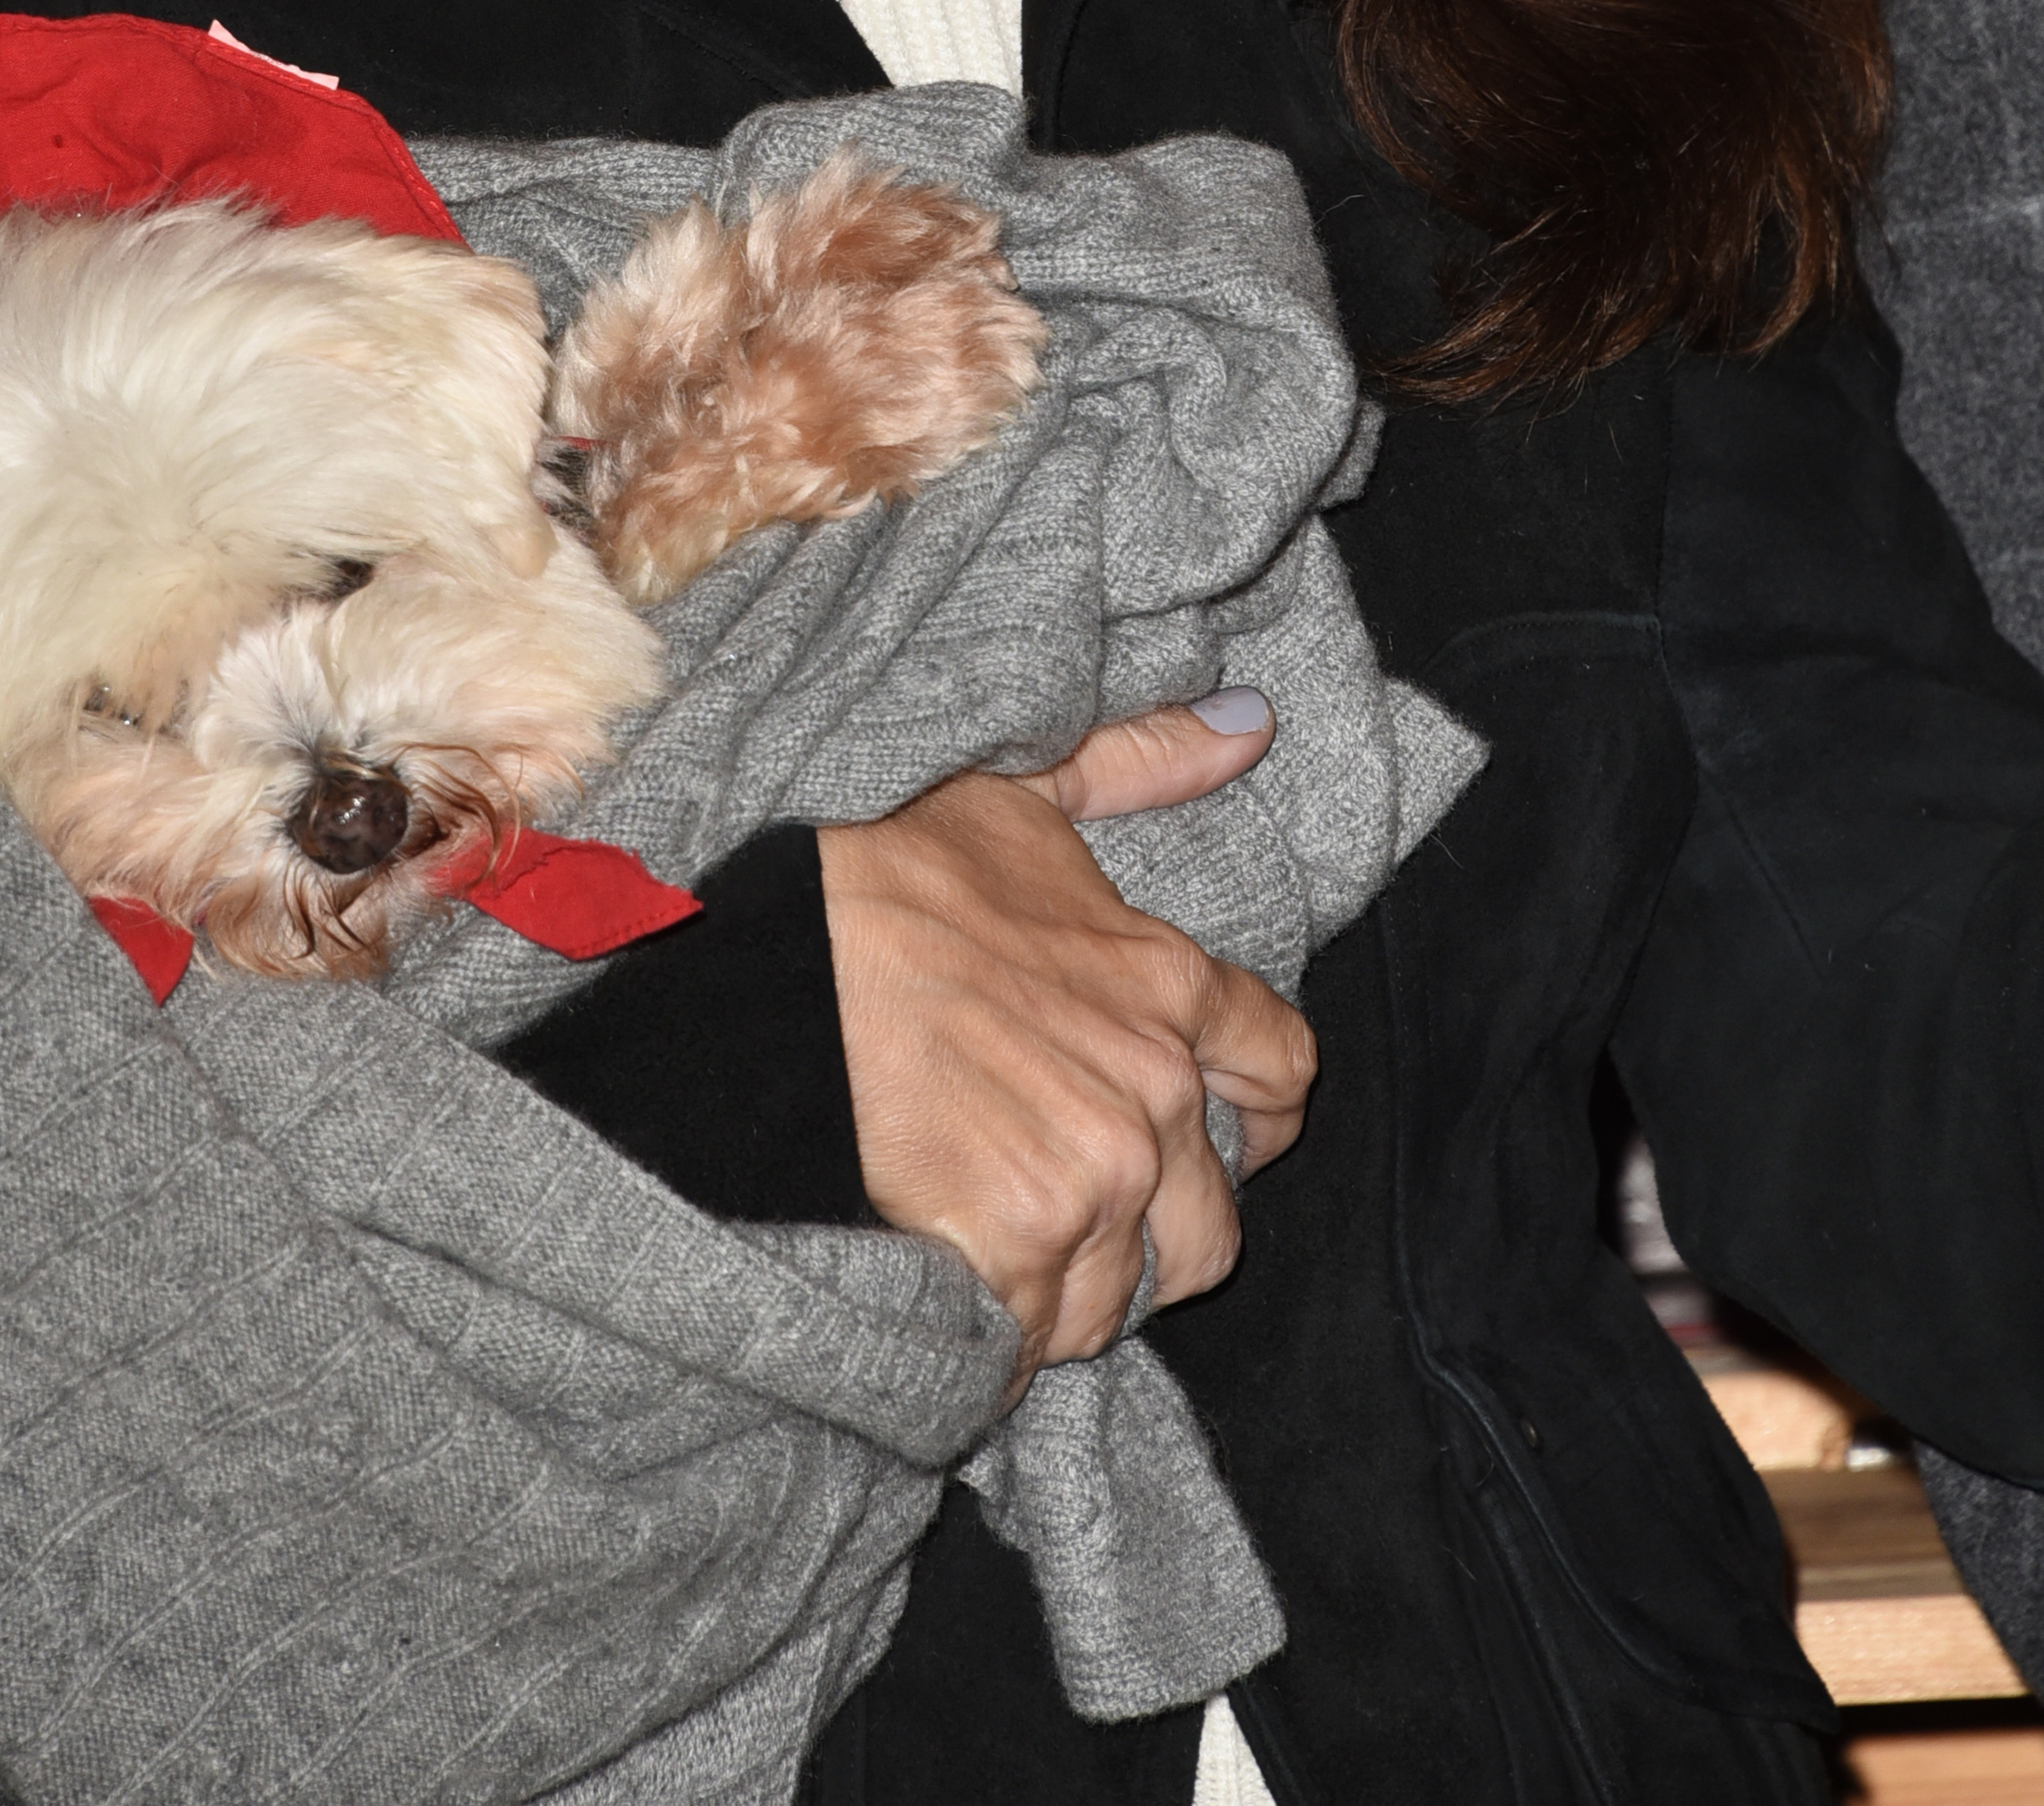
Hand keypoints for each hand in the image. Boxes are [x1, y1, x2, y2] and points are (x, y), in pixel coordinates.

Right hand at [816, 700, 1315, 1382]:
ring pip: (1126, 1292)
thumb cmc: (886, 874)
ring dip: (1072, 1284)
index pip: (1281, 1072)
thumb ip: (1141, 764)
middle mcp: (1155, 1091)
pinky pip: (1043, 1335)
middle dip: (1156, 1227)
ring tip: (995, 1242)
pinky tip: (955, 1282)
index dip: (1251, 1111)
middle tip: (1073, 1202)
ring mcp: (1097, 1177)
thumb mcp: (1016, 793)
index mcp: (1165, 985)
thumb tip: (1251, 721)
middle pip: (1215, 1222)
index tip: (1206, 1122)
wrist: (775, 974)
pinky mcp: (1027, 1249)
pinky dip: (1003, 1328)